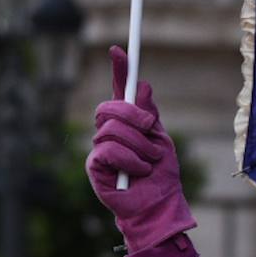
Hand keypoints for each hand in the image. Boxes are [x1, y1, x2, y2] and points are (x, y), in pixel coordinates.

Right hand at [85, 46, 195, 251]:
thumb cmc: (161, 175)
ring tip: (149, 162)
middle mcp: (108, 132)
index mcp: (126, 123)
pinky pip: (109, 150)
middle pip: (109, 107)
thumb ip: (150, 114)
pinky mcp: (94, 167)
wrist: (159, 206)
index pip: (118, 91)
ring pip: (112, 130)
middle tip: (151, 129)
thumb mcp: (160, 139)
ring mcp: (99, 149)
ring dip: (138, 145)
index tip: (119, 50)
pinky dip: (130, 161)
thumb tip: (143, 85)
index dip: (117, 70)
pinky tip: (138, 172)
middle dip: (133, 116)